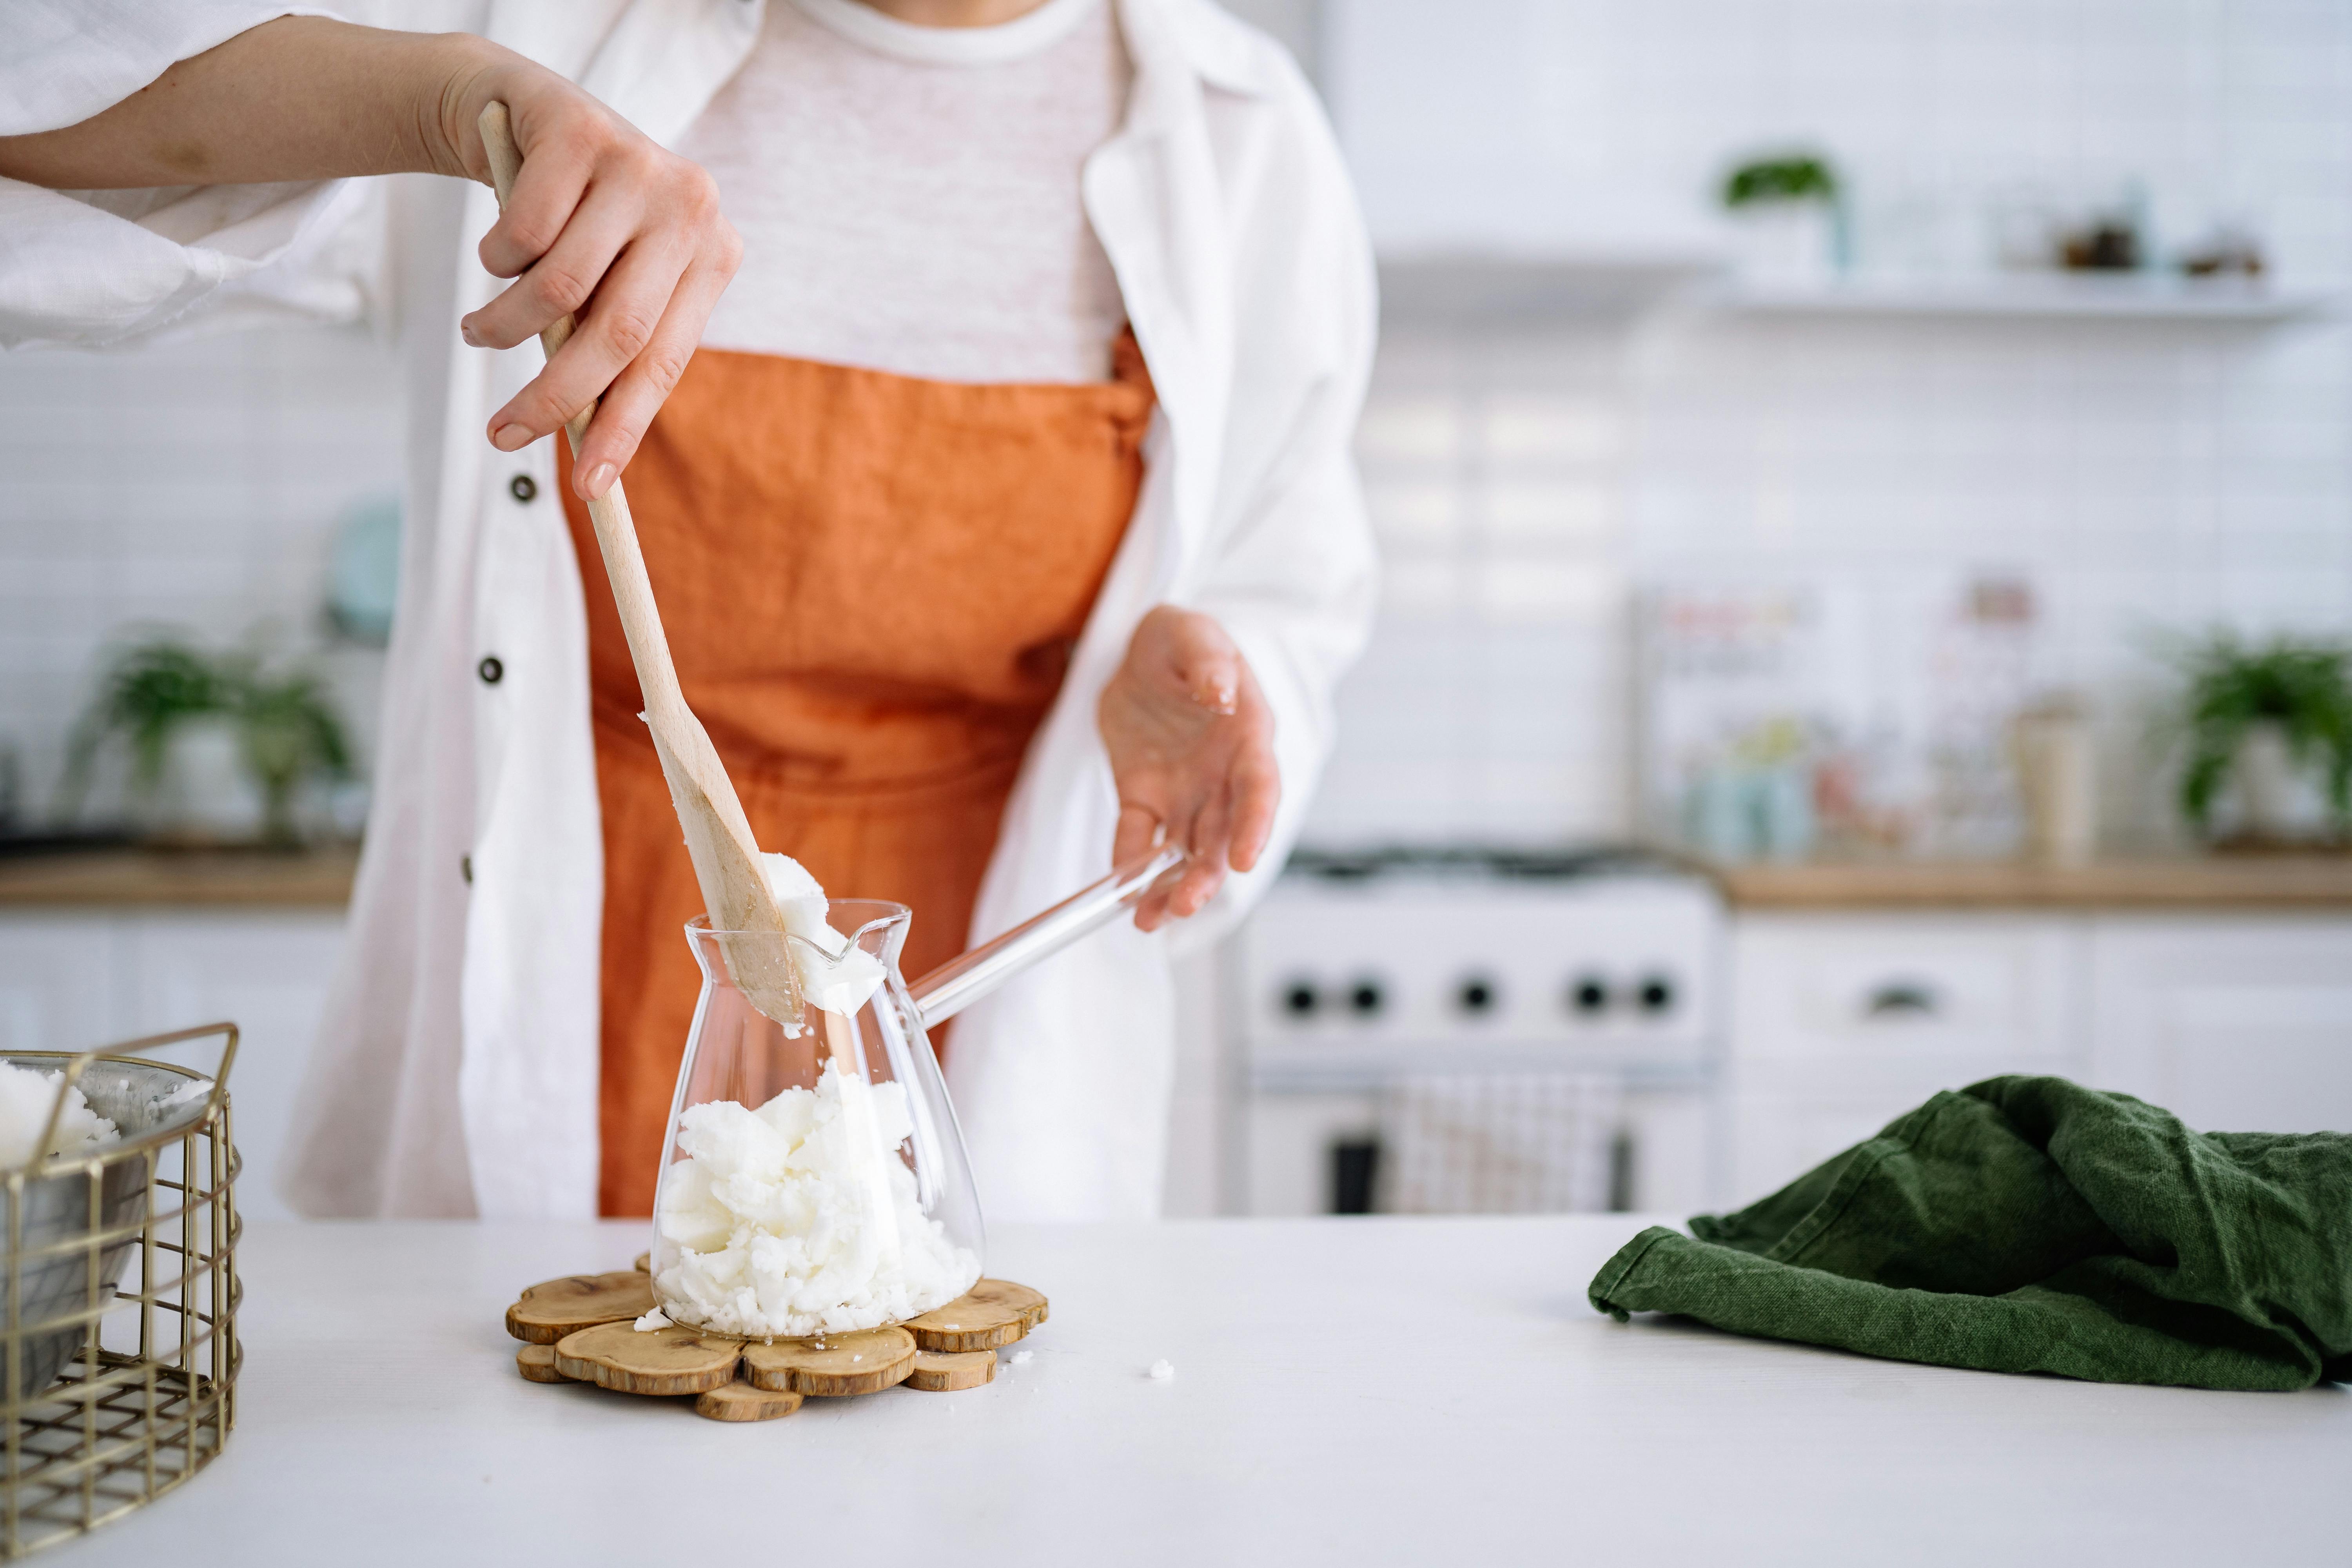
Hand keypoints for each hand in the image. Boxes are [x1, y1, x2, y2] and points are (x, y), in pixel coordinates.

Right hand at [0, 19, 737, 503]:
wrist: (527, 113)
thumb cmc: (575, 225)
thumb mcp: (605, 285)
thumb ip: (607, 353)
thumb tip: (591, 459)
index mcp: (713, 256)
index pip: (665, 362)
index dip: (623, 429)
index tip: (589, 490)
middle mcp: (691, 208)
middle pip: (617, 333)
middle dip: (553, 396)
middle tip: (502, 436)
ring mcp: (640, 164)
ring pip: (558, 286)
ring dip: (504, 326)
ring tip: (481, 331)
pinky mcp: (582, 131)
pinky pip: (521, 231)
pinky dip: (495, 257)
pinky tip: (497, 249)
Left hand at [1099, 608, 1279, 931]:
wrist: (1139, 655)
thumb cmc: (1179, 641)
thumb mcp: (1191, 634)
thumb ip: (1208, 661)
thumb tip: (1221, 693)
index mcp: (1247, 737)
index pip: (1259, 788)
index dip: (1255, 826)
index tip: (1243, 859)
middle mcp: (1222, 776)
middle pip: (1223, 835)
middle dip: (1207, 874)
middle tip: (1185, 905)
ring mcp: (1185, 793)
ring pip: (1185, 851)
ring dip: (1171, 886)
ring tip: (1150, 919)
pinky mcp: (1143, 798)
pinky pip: (1137, 837)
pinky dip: (1129, 865)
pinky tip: (1120, 892)